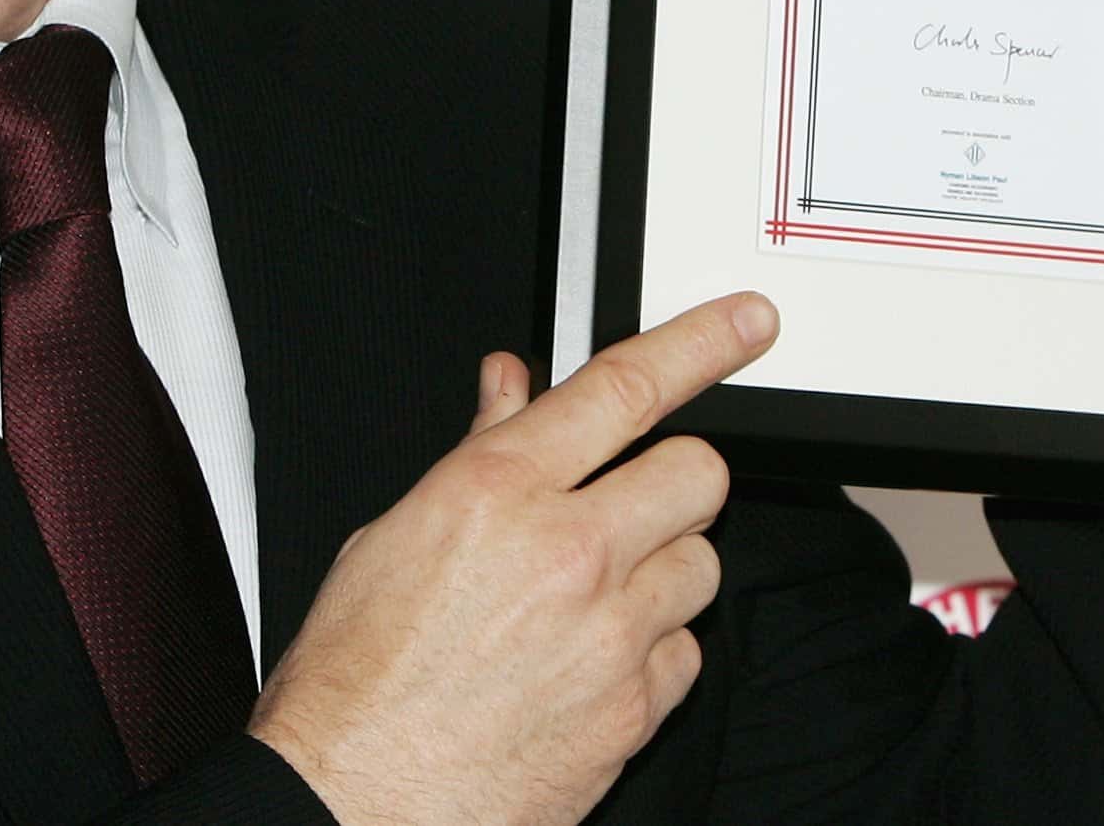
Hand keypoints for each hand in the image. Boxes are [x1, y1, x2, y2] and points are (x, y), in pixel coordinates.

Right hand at [246, 293, 779, 825]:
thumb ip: (479, 451)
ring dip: (663, 569)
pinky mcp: (635, 711)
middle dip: (672, 477)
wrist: (357, 802)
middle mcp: (567, 553)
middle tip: (631, 501)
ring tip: (592, 597)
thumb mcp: (393, 535)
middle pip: (697, 473)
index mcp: (497, 491)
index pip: (625, 388)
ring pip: (703, 564)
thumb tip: (514, 389)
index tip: (746, 324)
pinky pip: (688, 652)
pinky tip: (593, 662)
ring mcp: (611, 635)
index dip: (702, 342)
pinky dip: (655, 651)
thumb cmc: (357, 679)